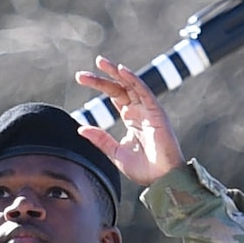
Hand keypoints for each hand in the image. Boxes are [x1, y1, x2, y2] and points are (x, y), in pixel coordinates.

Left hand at [72, 58, 186, 186]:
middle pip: (119, 88)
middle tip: (81, 74)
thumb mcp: (115, 153)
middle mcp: (139, 111)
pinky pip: (144, 91)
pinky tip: (121, 70)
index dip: (99, 85)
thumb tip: (80, 128)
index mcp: (131, 118)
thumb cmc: (143, 169)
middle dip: (101, 78)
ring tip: (100, 63)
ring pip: (131, 85)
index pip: (114, 95)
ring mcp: (148, 110)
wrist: (162, 179)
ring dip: (116, 73)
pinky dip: (133, 80)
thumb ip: (100, 139)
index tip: (81, 78)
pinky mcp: (157, 112)